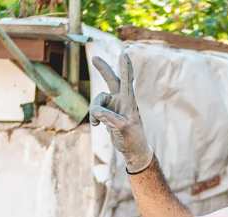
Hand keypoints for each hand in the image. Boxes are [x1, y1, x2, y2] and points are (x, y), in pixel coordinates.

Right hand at [90, 53, 153, 173]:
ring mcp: (115, 105)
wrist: (133, 150)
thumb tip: (97, 111)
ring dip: (93, 110)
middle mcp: (122, 100)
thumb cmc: (133, 140)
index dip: (125, 68)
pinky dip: (94, 116)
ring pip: (98, 100)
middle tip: (94, 58)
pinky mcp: (109, 112)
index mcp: (129, 102)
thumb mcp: (123, 130)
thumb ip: (110, 119)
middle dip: (103, 69)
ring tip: (97, 123)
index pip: (126, 81)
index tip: (124, 54)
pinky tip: (96, 125)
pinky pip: (96, 109)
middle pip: (111, 80)